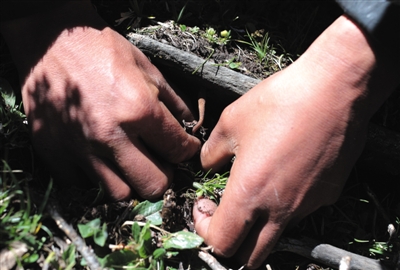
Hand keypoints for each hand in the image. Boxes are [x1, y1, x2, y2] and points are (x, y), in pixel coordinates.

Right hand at [1, 1, 200, 199]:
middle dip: (165, 176)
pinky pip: (84, 184)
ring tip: (131, 162)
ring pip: (120, 194)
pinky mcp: (54, 153)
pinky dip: (97, 176)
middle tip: (162, 161)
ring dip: (132, 181)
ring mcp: (80, 149)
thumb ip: (173, 100)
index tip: (185, 147)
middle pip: (154, 186)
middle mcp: (111, 136)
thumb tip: (189, 126)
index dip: (188, 150)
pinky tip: (100, 157)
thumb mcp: (146, 67)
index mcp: (139, 110)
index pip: (179, 151)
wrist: (49, 41)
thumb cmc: (101, 50)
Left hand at [193, 15, 399, 267]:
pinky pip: (300, 212)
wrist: (334, 90)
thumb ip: (212, 151)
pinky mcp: (327, 196)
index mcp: (250, 194)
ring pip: (276, 236)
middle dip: (230, 242)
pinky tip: (285, 173)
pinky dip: (285, 205)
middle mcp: (280, 210)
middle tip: (223, 212)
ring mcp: (307, 206)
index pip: (221, 242)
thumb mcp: (231, 121)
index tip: (204, 205)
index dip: (204, 229)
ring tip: (255, 188)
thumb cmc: (279, 103)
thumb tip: (207, 164)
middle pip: (250, 257)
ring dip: (258, 225)